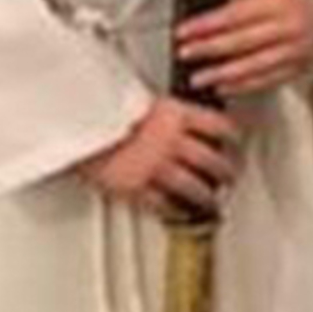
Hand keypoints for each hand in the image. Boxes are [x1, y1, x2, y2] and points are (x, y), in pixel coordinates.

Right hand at [79, 94, 239, 217]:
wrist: (76, 119)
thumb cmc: (102, 105)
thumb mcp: (141, 98)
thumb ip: (166, 111)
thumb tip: (176, 115)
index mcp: (177, 115)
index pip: (220, 126)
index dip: (233, 137)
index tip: (236, 143)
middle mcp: (173, 141)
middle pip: (214, 161)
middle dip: (226, 172)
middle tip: (229, 177)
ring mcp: (157, 166)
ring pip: (196, 188)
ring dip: (208, 198)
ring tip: (212, 203)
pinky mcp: (137, 187)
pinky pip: (164, 204)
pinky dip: (175, 211)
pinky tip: (179, 213)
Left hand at [174, 0, 312, 97]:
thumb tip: (202, 19)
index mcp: (279, 2)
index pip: (233, 16)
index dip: (205, 26)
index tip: (182, 33)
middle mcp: (290, 27)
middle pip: (242, 43)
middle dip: (208, 50)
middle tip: (185, 54)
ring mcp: (297, 49)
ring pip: (254, 67)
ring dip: (222, 75)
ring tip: (199, 79)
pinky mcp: (299, 66)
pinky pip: (268, 80)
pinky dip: (243, 86)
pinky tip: (224, 86)